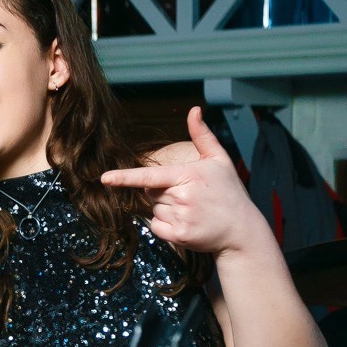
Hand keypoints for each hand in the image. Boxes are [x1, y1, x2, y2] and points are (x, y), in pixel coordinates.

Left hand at [101, 106, 256, 255]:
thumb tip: (193, 110)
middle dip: (163, 192)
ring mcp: (181, 219)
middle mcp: (182, 197)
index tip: (105, 178)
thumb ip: (202, 135)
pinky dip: (164, 225)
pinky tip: (186, 222)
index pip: (150, 176)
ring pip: (153, 210)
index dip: (126, 177)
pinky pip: (156, 226)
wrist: (242, 230)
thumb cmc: (229, 191)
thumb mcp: (219, 160)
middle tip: (189, 195)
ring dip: (165, 209)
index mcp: (188, 176)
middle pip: (151, 193)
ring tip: (191, 210)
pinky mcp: (179, 237)